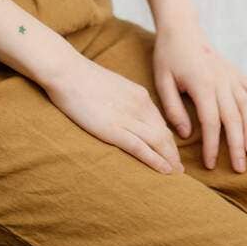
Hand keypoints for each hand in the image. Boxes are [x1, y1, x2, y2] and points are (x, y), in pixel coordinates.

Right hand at [42, 53, 184, 175]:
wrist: (67, 71)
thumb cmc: (82, 77)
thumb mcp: (111, 86)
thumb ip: (122, 99)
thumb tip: (123, 111)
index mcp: (139, 94)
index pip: (160, 122)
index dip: (168, 139)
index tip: (172, 151)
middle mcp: (139, 106)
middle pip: (164, 134)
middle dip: (173, 153)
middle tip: (179, 168)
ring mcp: (128, 118)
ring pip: (158, 143)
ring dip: (170, 160)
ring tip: (176, 174)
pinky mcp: (114, 130)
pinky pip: (141, 148)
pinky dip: (156, 161)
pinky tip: (164, 171)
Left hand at [152, 20, 246, 171]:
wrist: (181, 28)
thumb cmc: (168, 56)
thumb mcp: (162, 81)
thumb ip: (173, 108)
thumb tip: (187, 134)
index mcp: (202, 84)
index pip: (210, 121)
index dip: (212, 145)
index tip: (211, 165)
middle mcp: (221, 81)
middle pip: (233, 118)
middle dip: (237, 145)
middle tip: (240, 169)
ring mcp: (231, 76)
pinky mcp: (236, 72)